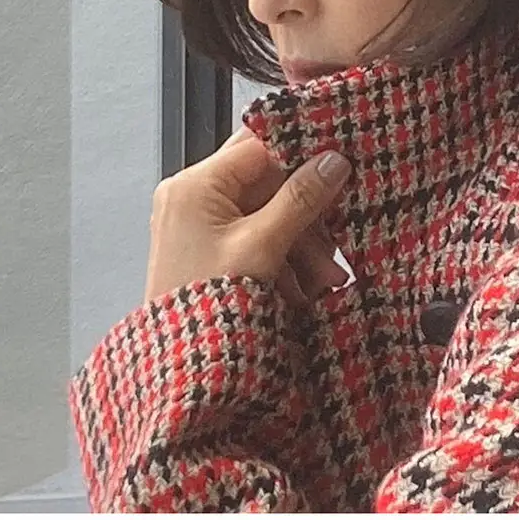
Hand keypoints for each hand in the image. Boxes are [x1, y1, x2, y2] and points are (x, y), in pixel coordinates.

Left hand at [144, 125, 352, 306]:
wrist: (181, 373)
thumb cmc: (207, 308)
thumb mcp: (263, 247)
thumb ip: (300, 198)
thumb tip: (332, 161)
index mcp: (195, 185)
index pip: (258, 146)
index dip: (300, 155)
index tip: (337, 166)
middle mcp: (191, 198)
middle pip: (266, 184)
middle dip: (306, 215)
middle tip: (335, 241)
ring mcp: (199, 226)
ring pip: (266, 215)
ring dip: (301, 243)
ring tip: (325, 277)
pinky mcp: (210, 251)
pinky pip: (256, 240)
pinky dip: (283, 259)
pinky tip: (304, 286)